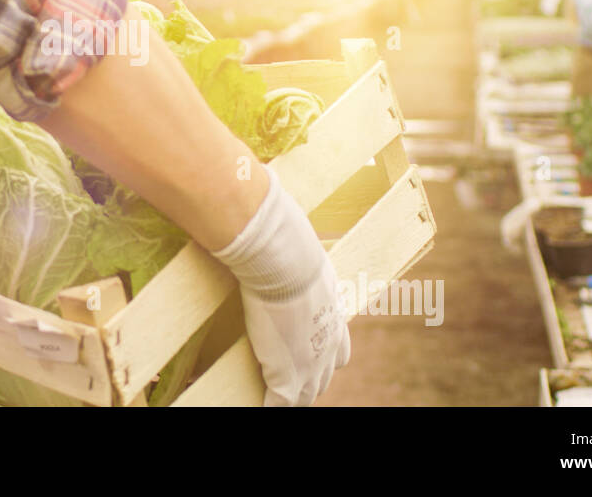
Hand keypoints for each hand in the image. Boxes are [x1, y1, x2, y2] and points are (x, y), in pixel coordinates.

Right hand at [211, 164, 350, 405]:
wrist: (278, 252)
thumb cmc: (280, 233)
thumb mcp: (286, 231)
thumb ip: (273, 222)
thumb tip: (252, 185)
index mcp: (331, 304)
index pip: (339, 342)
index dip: (326, 351)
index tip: (314, 352)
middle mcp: (330, 334)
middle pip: (328, 370)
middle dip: (314, 378)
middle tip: (295, 383)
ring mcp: (311, 357)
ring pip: (308, 390)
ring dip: (293, 394)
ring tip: (277, 397)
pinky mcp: (289, 373)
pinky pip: (281, 403)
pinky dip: (271, 406)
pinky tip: (261, 406)